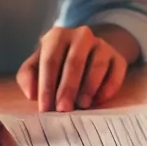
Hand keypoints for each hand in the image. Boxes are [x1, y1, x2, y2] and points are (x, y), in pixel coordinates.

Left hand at [17, 25, 134, 111]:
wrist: (88, 50)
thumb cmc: (56, 62)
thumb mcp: (37, 64)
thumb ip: (28, 76)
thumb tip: (32, 93)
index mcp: (58, 36)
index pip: (50, 61)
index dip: (47, 86)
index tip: (44, 108)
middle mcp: (82, 36)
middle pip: (74, 62)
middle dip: (68, 88)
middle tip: (63, 109)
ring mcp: (102, 45)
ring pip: (98, 65)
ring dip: (89, 87)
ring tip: (82, 105)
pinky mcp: (118, 57)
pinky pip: (116, 72)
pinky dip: (108, 87)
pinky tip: (99, 100)